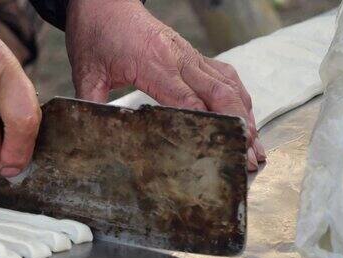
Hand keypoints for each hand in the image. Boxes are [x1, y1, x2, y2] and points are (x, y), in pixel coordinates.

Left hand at [65, 0, 265, 170]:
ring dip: (245, 113)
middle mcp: (179, 59)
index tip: (221, 148)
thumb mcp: (86, 72)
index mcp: (154, 64)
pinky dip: (239, 95)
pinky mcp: (192, 54)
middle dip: (237, 126)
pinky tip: (246, 114)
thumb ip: (91, 103)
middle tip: (248, 156)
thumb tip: (91, 132)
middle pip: (219, 95)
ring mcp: (189, 55)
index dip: (207, 124)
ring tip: (255, 143)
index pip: (187, 100)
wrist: (104, 2)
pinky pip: (224, 74)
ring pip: (228, 85)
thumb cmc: (96, 34)